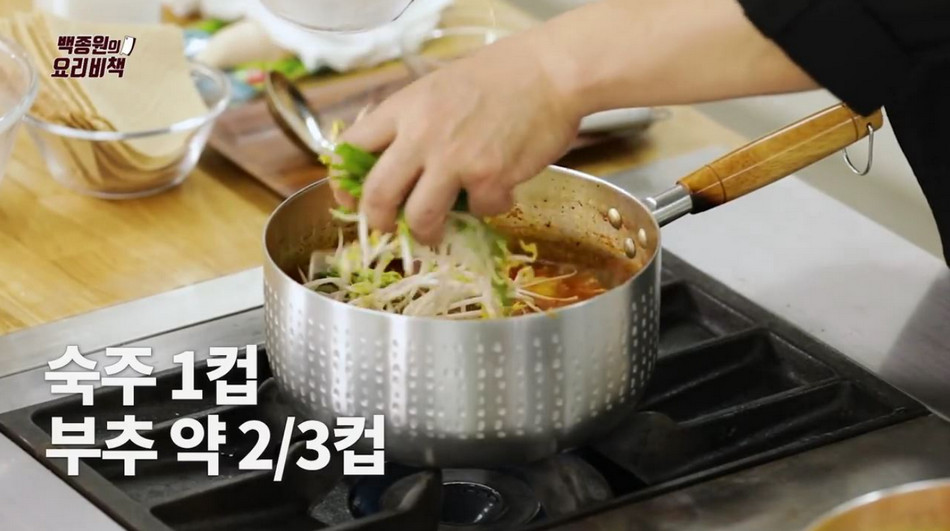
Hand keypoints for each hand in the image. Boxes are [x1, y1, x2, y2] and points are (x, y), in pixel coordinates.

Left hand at [335, 32, 581, 243]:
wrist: (550, 72)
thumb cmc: (500, 76)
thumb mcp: (439, 88)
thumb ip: (414, 122)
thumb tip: (396, 163)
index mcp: (404, 108)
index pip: (352, 149)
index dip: (344, 183)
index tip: (351, 200)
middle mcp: (421, 135)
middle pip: (377, 195)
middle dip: (378, 222)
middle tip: (387, 229)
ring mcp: (454, 160)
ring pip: (420, 217)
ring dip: (428, 232)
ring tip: (437, 232)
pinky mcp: (489, 178)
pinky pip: (479, 211)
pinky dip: (490, 206)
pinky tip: (502, 188)